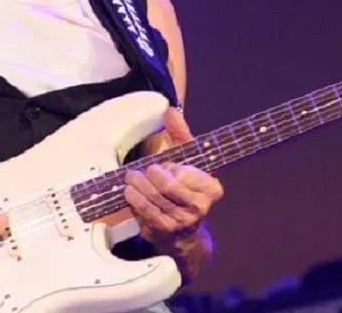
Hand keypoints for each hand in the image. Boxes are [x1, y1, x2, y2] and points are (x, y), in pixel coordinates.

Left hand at [124, 108, 223, 247]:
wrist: (183, 229)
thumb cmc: (185, 187)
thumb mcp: (188, 159)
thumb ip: (180, 134)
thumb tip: (170, 111)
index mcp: (212, 188)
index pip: (186, 173)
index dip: (172, 167)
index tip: (167, 165)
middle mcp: (201, 207)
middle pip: (168, 185)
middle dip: (152, 174)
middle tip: (145, 169)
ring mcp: (183, 221)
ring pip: (155, 197)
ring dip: (139, 185)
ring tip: (131, 177)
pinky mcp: (165, 231)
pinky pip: (147, 211)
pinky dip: (135, 199)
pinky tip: (129, 191)